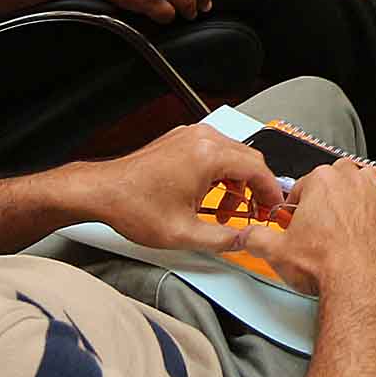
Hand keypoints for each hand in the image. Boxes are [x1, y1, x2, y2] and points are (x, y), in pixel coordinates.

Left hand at [71, 122, 282, 254]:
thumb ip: (223, 239)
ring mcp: (190, 136)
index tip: (273, 208)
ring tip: (222, 212)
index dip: (271, 192)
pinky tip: (207, 197)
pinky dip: (218, 173)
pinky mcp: (180, 139)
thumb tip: (246, 240)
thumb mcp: (184, 234)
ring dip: (235, 183)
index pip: (258, 169)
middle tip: (252, 213)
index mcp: (208, 156)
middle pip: (248, 159)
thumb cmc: (133, 206)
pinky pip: (213, 152)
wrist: (102, 192)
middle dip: (254, 189)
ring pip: (231, 155)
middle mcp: (202, 139)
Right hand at [270, 161, 375, 300]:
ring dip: (356, 191)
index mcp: (322, 181)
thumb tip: (247, 235)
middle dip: (327, 192)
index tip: (296, 218)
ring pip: (366, 180)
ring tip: (344, 214)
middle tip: (318, 217)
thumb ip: (256, 238)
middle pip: (336, 175)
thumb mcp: (276, 251)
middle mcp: (352, 182)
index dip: (298, 204)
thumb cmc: (324, 265)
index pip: (304, 184)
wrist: (356, 283)